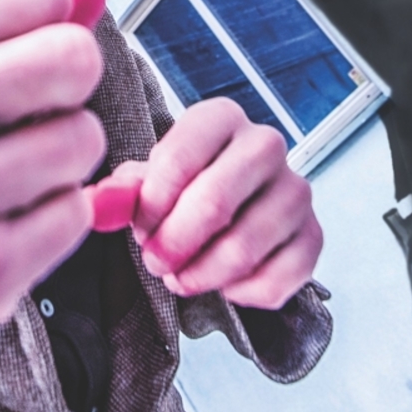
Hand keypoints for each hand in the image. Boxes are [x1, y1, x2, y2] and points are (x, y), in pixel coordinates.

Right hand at [0, 0, 105, 411]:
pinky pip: (76, 212)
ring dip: (66, 158)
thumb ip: (29, 8)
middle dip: (70, 87)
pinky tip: (5, 225)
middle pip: (77, 58)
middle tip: (29, 116)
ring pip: (83, 139)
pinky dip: (57, 218)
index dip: (50, 29)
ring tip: (12, 173)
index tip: (9, 60)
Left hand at [123, 98, 322, 309]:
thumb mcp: (152, 179)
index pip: (179, 157)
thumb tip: (99, 204)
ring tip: (182, 275)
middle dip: (173, 245)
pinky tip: (225, 283)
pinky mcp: (312, 235)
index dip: (150, 206)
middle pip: (214, 203)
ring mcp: (295, 190)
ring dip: (202, 275)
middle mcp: (266, 145)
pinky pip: (276, 280)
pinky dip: (240, 293)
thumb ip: (124, 190)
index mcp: (222, 118)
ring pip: (244, 247)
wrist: (237, 204)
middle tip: (156, 261)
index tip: (140, 228)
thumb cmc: (189, 187)